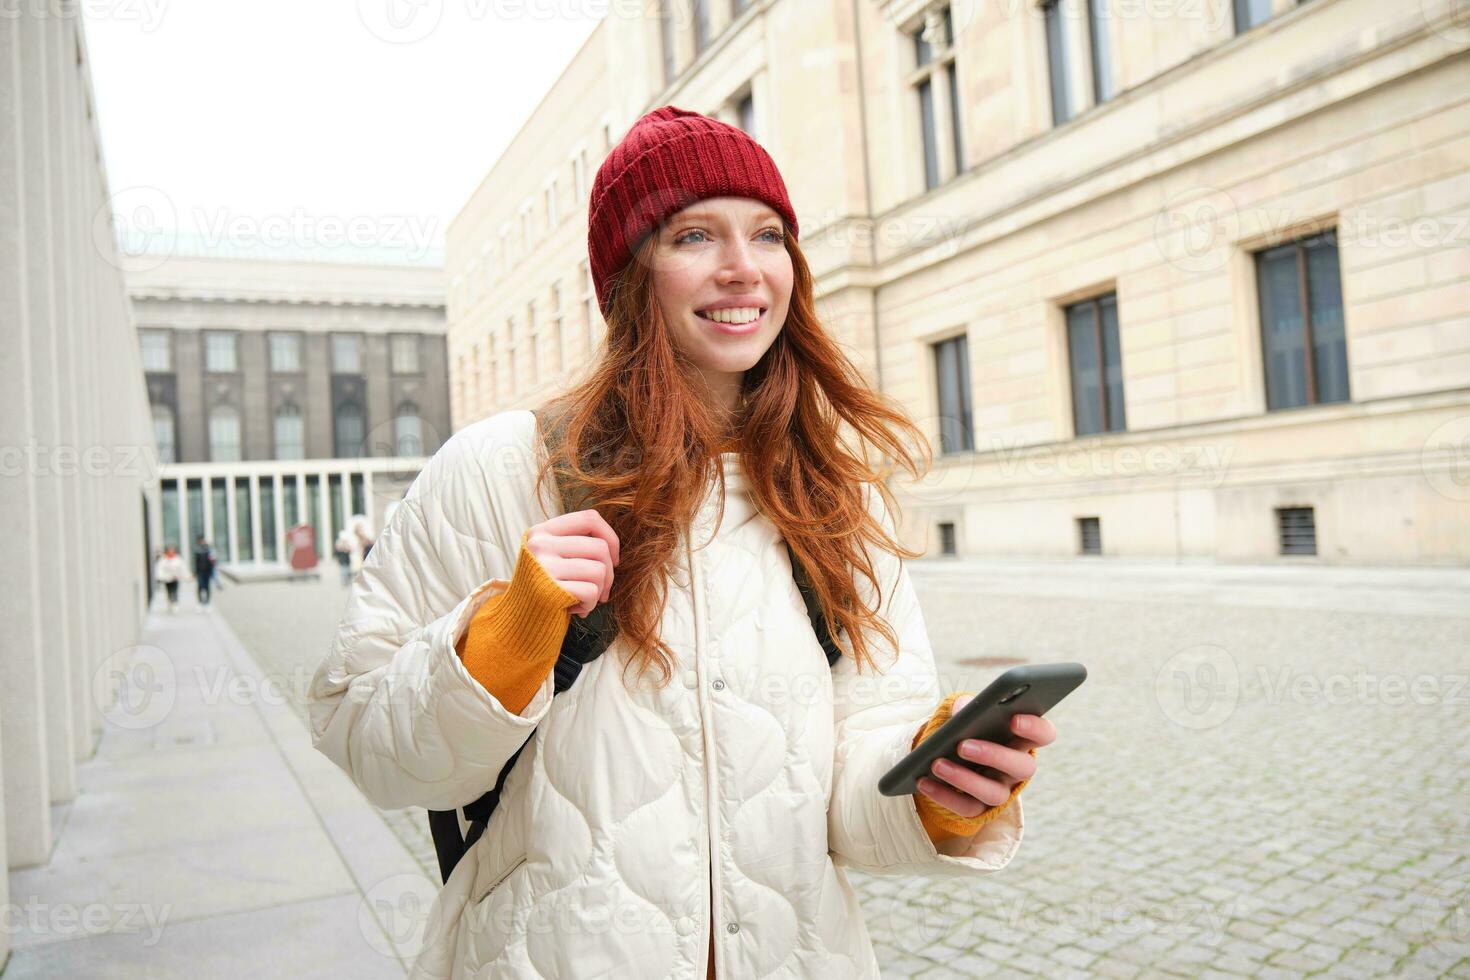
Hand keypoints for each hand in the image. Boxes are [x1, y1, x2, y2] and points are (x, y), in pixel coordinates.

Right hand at [524, 509, 620, 618]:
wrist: (516, 622)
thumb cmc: (544, 589)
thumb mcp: (552, 557)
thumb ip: (575, 543)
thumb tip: (612, 544)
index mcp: (541, 531)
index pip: (590, 518)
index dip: (610, 537)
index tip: (612, 559)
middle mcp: (540, 544)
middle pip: (599, 547)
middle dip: (609, 574)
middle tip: (600, 590)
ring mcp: (543, 566)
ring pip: (599, 570)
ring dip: (598, 591)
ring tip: (582, 599)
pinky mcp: (549, 590)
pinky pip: (591, 592)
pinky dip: (590, 605)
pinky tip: (575, 609)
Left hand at [914, 697, 1056, 817]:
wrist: (949, 753)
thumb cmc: (967, 727)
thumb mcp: (967, 712)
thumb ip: (968, 706)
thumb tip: (960, 710)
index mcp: (1021, 739)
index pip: (1044, 734)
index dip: (1035, 728)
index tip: (1014, 719)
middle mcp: (1016, 768)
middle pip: (1022, 767)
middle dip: (994, 755)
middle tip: (963, 745)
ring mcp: (1000, 790)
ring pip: (994, 794)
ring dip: (964, 779)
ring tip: (937, 764)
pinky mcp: (979, 809)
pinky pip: (966, 808)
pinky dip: (944, 795)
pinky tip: (923, 781)